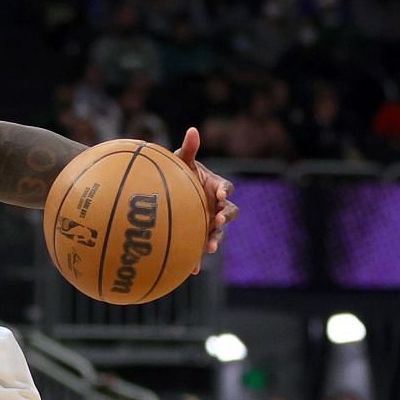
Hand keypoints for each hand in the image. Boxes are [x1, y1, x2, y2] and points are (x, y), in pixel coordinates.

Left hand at [174, 126, 236, 266]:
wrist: (170, 193)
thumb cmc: (178, 174)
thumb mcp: (182, 162)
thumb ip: (189, 149)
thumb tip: (193, 130)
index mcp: (216, 187)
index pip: (226, 189)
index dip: (225, 191)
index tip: (220, 193)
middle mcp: (217, 205)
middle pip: (229, 213)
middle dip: (226, 216)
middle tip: (218, 218)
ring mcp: (210, 222)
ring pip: (219, 232)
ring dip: (216, 238)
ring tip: (209, 247)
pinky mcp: (200, 235)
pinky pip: (200, 248)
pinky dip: (197, 258)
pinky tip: (192, 270)